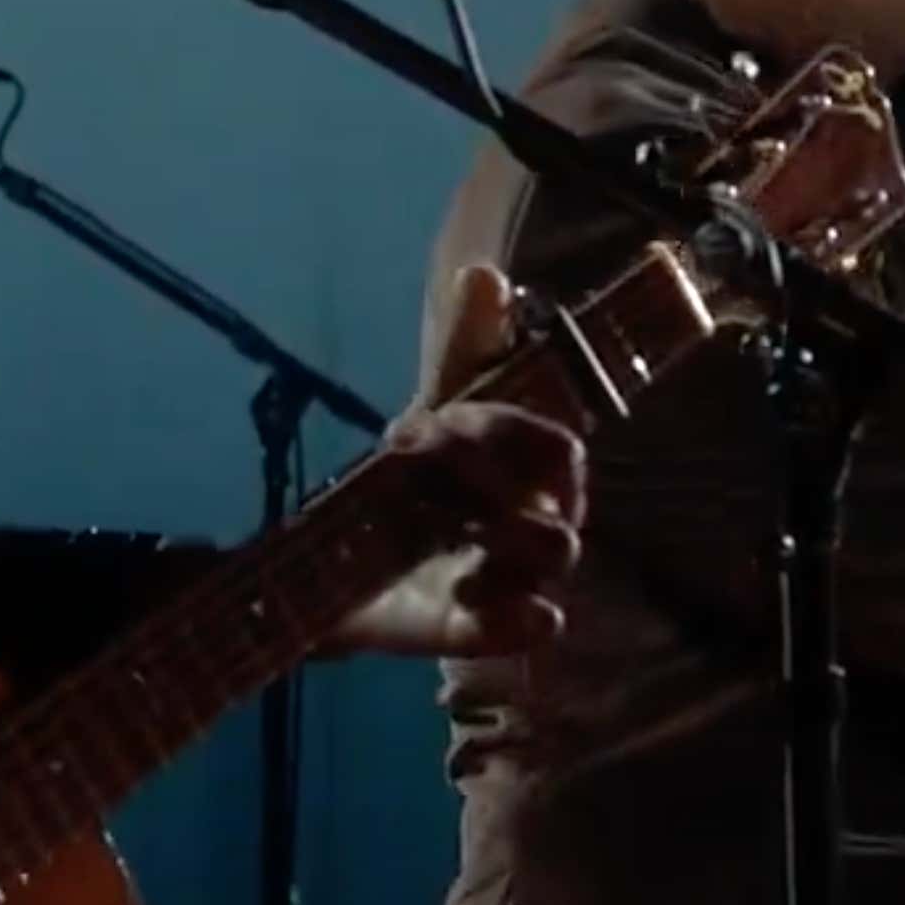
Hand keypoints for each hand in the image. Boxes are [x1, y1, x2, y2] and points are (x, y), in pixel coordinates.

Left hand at [330, 264, 587, 657]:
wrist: (343, 555)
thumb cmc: (413, 475)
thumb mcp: (436, 407)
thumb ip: (468, 349)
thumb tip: (487, 273)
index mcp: (527, 470)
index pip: (555, 448)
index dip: (518, 435)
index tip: (451, 423)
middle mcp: (532, 525)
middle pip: (561, 512)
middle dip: (507, 488)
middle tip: (439, 476)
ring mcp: (508, 582)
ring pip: (551, 564)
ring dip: (514, 543)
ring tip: (458, 535)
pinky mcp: (470, 630)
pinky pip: (517, 632)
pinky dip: (522, 622)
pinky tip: (513, 608)